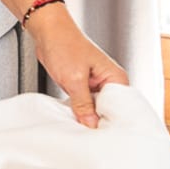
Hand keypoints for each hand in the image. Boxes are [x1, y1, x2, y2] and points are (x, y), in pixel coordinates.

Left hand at [28, 6, 128, 128]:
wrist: (47, 31)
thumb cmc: (64, 44)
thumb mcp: (74, 79)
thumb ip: (84, 104)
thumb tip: (91, 125)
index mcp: (116, 78)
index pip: (122, 109)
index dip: (112, 123)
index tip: (104, 137)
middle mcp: (108, 82)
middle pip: (108, 111)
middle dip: (98, 121)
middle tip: (90, 136)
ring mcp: (95, 85)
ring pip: (94, 109)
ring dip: (86, 117)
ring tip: (81, 130)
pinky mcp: (83, 87)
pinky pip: (83, 104)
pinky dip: (78, 111)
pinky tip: (74, 120)